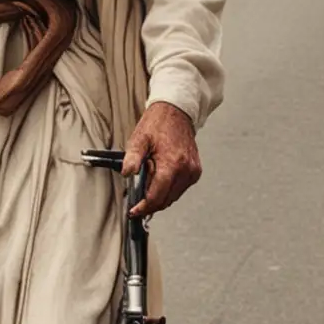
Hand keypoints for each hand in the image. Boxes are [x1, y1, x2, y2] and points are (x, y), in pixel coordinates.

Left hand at [121, 101, 200, 217]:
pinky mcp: (195, 172)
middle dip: (150, 204)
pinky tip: (159, 180)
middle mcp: (186, 170)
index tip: (134, 212)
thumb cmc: (158, 124)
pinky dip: (168, 190)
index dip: (144, 207)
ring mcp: (192, 172)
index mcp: (172, 163)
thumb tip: (128, 173)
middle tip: (137, 201)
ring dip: (159, 197)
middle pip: (166, 200)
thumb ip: (132, 158)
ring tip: (148, 183)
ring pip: (173, 197)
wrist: (176, 112)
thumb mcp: (139, 139)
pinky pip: (180, 189)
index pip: (157, 196)